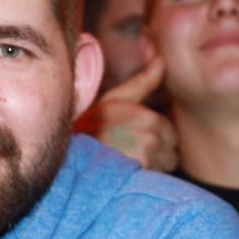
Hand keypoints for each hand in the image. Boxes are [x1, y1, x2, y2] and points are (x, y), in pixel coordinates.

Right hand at [85, 56, 178, 171]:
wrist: (67, 161)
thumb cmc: (90, 129)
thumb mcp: (114, 100)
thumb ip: (142, 81)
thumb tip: (161, 59)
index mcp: (142, 115)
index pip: (170, 132)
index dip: (156, 136)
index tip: (135, 139)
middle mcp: (147, 134)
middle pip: (171, 151)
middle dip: (157, 153)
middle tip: (130, 153)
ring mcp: (145, 157)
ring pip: (166, 166)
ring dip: (153, 168)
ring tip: (127, 163)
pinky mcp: (141, 175)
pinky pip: (157, 179)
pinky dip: (147, 179)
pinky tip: (127, 175)